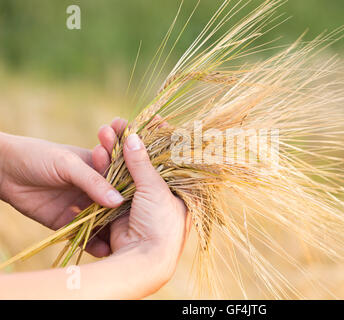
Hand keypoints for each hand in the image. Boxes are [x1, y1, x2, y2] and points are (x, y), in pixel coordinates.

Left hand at [0, 118, 127, 256]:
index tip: (149, 207)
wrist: (3, 169)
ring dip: (110, 232)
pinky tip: (102, 249)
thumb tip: (117, 201)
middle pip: (114, 204)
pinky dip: (91, 242)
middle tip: (140, 231)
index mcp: (100, 168)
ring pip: (100, 220)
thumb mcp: (68, 163)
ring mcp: (80, 204)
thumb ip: (93, 181)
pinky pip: (82, 233)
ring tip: (123, 244)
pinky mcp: (66, 220)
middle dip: (125, 217)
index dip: (135, 192)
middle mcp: (94, 188)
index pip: (123, 180)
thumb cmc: (39, 155)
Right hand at [94, 122, 187, 284]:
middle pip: (145, 160)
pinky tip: (100, 150)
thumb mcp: (155, 189)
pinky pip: (113, 182)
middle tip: (119, 122)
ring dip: (116, 152)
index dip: (161, 136)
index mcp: (177, 187)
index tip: (153, 118)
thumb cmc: (161, 222)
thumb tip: (134, 136)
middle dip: (132, 142)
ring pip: (127, 169)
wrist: (143, 258)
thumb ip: (143, 163)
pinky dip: (106, 168)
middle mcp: (160, 191)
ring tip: (106, 130)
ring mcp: (140, 198)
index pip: (170, 155)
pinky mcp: (121, 206)